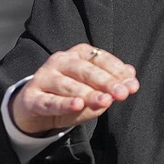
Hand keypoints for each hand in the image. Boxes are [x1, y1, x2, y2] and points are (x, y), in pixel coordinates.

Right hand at [10, 44, 140, 134]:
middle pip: (85, 70)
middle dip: (106, 82)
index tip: (132, 85)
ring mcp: (44, 78)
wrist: (35, 109)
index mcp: (78, 55)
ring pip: (68, 85)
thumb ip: (110, 85)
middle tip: (122, 94)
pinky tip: (77, 105)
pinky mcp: (32, 97)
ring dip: (88, 94)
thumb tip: (131, 75)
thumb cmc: (69, 96)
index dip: (117, 71)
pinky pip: (49, 101)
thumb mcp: (92, 91)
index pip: (99, 59)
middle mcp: (60, 61)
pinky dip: (64, 104)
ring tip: (104, 101)